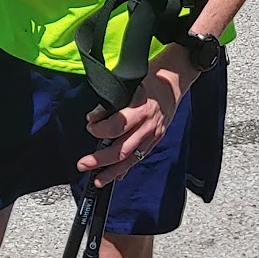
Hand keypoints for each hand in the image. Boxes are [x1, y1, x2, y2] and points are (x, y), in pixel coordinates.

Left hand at [78, 51, 197, 186]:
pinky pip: (140, 157)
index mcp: (141, 109)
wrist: (175, 80)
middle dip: (100, 159)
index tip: (89, 126)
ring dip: (112, 171)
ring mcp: (153, 134)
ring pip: (130, 158)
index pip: (117, 125)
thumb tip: (94, 117)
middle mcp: (148, 125)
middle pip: (122, 148)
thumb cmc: (151, 78)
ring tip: (97, 180)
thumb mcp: (129, 82)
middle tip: (83, 164)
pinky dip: (127, 167)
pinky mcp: (156, 139)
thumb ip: (112, 101)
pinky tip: (117, 175)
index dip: (100, 129)